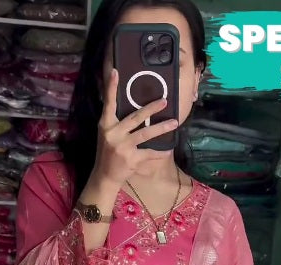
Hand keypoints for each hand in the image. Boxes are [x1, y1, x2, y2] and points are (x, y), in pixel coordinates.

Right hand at [92, 68, 177, 188]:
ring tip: (175, 122)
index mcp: (105, 125)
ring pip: (145, 134)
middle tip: (164, 100)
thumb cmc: (108, 152)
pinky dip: (160, 152)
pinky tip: (168, 150)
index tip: (116, 71)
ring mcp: (123, 146)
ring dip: (162, 128)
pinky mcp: (131, 159)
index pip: (109, 103)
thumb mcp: (107, 134)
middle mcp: (113, 133)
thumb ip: (116, 122)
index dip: (112, 87)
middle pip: (135, 117)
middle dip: (151, 109)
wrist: (105, 176)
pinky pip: (150, 153)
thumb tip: (132, 108)